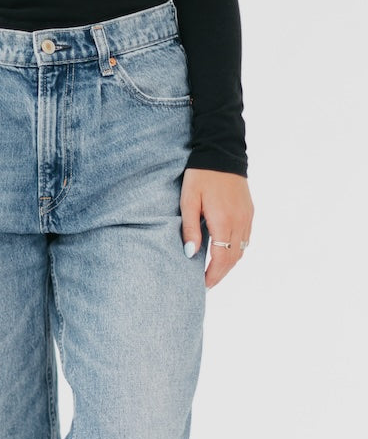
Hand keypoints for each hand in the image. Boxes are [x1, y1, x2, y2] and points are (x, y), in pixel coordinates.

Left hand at [180, 168, 253, 288]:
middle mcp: (240, 221)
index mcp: (224, 221)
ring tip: (214, 273)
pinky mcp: (249, 210)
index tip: (203, 286)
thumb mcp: (188, 202)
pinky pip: (245, 238)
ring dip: (229, 264)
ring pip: (242, 250)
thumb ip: (189, 229)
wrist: (221, 152)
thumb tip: (190, 254)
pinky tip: (224, 255)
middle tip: (207, 285)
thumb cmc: (200, 176)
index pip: (221, 259)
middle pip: (233, 258)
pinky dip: (236, 251)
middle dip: (221, 274)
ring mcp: (247, 216)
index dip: (213, 275)